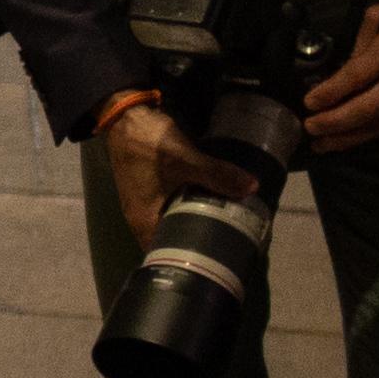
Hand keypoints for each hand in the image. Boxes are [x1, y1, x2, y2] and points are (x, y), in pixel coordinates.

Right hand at [100, 94, 264, 246]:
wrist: (125, 115)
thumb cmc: (148, 145)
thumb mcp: (186, 160)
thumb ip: (218, 175)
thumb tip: (252, 188)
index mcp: (143, 220)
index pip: (165, 254)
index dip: (188, 261)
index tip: (214, 262)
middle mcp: (140, 217)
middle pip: (170, 239)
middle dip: (195, 242)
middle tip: (226, 245)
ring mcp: (144, 203)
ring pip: (171, 222)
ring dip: (192, 223)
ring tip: (223, 227)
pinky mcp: (150, 189)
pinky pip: (171, 207)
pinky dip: (188, 208)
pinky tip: (208, 203)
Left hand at [301, 0, 378, 153]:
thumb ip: (363, 41)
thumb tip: (344, 67)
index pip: (356, 76)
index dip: (330, 92)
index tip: (308, 103)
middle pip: (365, 109)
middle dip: (334, 123)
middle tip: (310, 128)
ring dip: (349, 137)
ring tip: (323, 144)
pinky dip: (371, 134)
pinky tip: (352, 138)